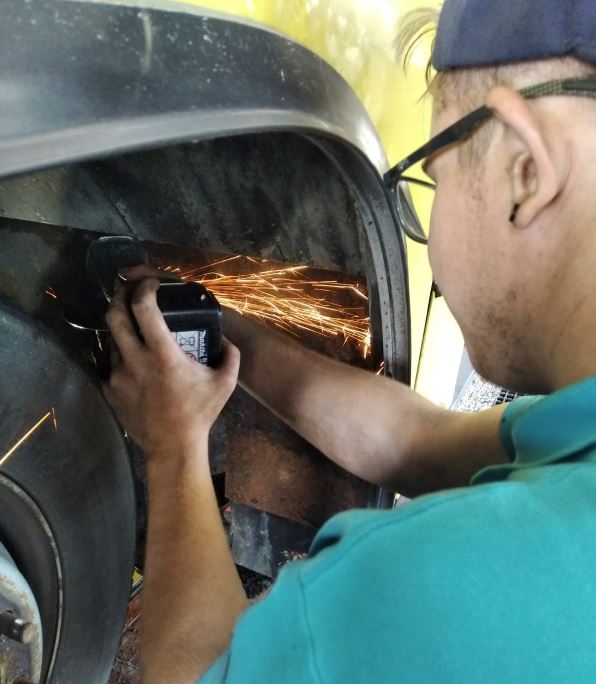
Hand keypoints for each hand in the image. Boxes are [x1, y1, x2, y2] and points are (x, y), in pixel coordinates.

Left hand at [103, 276, 239, 461]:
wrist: (173, 447)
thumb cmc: (199, 413)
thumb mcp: (225, 382)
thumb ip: (230, 355)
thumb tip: (225, 339)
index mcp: (162, 354)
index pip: (144, 308)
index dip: (145, 288)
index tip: (151, 284)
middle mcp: (134, 360)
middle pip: (113, 316)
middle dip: (119, 297)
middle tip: (128, 292)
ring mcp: (117, 376)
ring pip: (112, 341)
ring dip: (123, 331)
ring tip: (137, 333)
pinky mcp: (109, 389)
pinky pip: (111, 364)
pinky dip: (123, 357)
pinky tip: (137, 365)